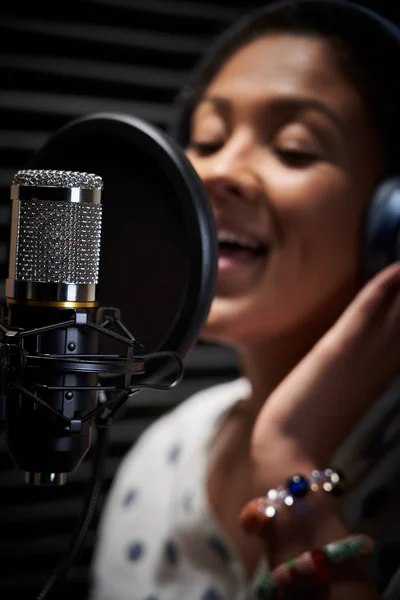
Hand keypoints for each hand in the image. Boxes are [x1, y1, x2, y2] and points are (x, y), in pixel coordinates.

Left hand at [250, 261, 399, 483]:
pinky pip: (368, 309)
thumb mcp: (342, 399)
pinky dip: (386, 286)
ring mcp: (365, 355)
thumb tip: (359, 361)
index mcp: (387, 374)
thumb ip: (360, 377)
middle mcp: (386, 362)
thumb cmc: (312, 431)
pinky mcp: (339, 348)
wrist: (289, 454)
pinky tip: (397, 267)